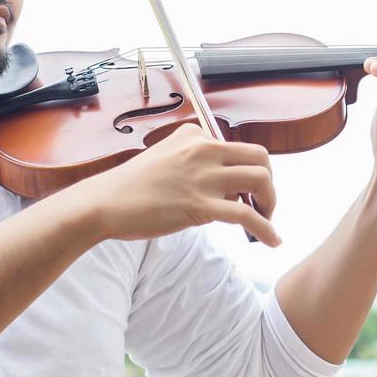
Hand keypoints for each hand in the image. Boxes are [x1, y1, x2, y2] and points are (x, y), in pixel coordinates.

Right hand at [69, 123, 280, 246]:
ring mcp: (203, 177)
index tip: (242, 192)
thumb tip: (216, 184)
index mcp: (194, 136)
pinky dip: (266, 229)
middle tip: (262, 203)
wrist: (105, 202)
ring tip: (265, 220)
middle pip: (260, 157)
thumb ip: (191, 162)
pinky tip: (272, 240)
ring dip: (270, 203)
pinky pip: (247, 215)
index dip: (245, 171)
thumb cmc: (129, 186)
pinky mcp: (201, 205)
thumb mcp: (163, 157)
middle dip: (269, 181)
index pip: (237, 148)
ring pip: (260, 180)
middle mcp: (204, 149)